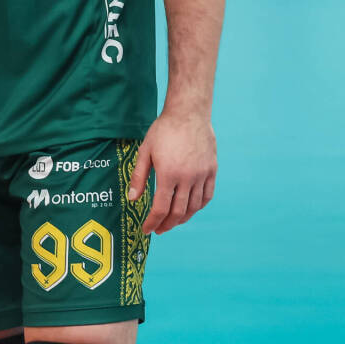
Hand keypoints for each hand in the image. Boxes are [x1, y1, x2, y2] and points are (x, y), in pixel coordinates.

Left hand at [128, 111, 216, 233]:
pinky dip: (198, 206)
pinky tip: (190, 209)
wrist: (188, 113)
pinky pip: (207, 196)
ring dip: (183, 218)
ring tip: (172, 222)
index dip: (153, 222)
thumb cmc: (163, 131)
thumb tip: (132, 198)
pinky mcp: (212, 170)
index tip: (146, 230)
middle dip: (167, 224)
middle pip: (178, 212)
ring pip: (194, 206)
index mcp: (168, 174)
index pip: (161, 208)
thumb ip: (139, 177)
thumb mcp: (145, 152)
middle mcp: (188, 178)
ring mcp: (202, 175)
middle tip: (158, 229)